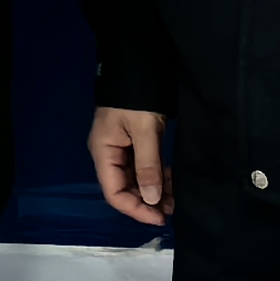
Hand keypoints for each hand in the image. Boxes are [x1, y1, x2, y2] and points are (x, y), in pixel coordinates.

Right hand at [90, 107, 170, 228]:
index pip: (114, 193)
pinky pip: (142, 167)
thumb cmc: (137, 97)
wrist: (137, 63)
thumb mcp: (144, 130)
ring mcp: (121, 148)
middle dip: (147, 202)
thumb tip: (151, 200)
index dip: (135, 209)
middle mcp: (109, 154)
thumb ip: (148, 166)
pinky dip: (156, 176)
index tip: (160, 217)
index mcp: (103, 152)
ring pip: (135, 179)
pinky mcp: (133, 142)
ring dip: (153, 190)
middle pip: (124, 188)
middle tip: (173, 209)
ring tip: (176, 199)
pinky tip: (172, 181)